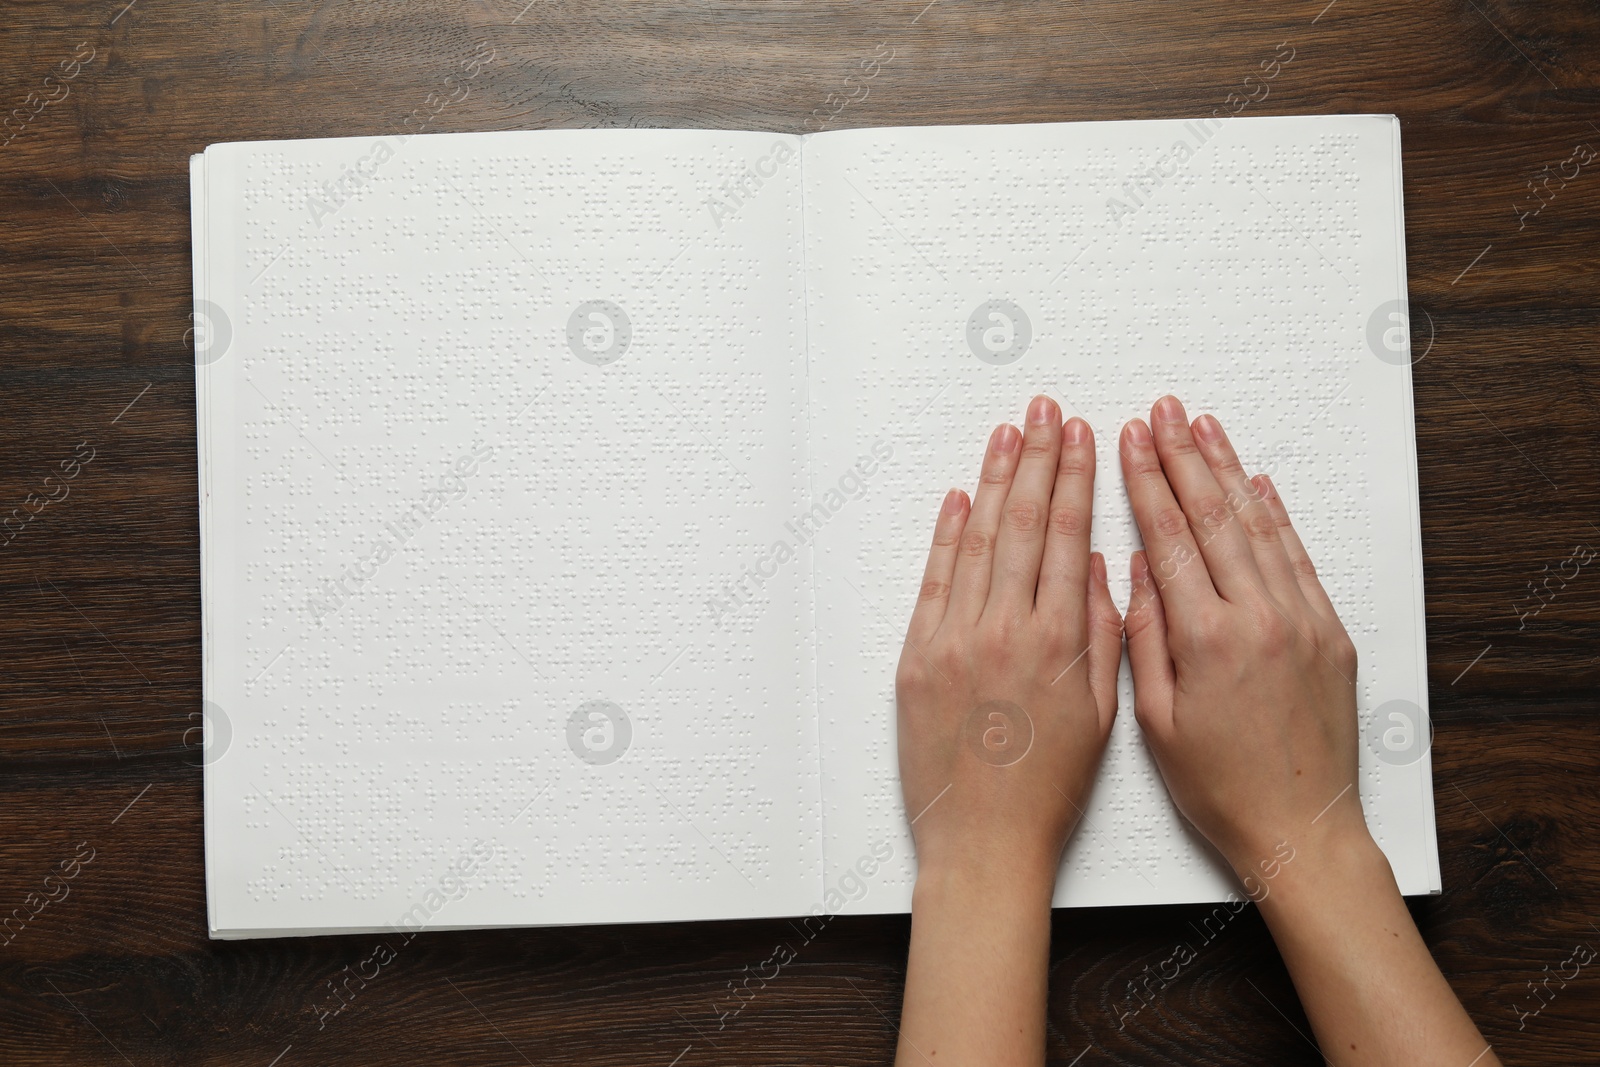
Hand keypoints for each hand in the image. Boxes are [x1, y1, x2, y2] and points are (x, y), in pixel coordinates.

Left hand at [896, 394, 1122, 886]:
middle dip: (1036, 460)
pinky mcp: (917, 658)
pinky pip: (934, 581)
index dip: (1075, 479)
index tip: (1082, 435)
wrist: (983, 841)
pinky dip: (946, 536)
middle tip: (1044, 411)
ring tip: (1008, 434)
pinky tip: (960, 498)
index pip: (1067, 536)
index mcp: (1058, 640)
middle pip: (1022, 523)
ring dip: (993, 482)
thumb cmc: (1050, 788)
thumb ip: (1104, 635)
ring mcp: (954, 639)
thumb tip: (1100, 568)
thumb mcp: (1101, 713)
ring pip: (978, 541)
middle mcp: (1004, 628)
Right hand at [1119, 395, 1363, 876]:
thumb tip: (1135, 567)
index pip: (1169, 539)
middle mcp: (1259, 618)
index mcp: (1206, 640)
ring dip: (1228, 471)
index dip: (1146, 481)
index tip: (1128, 439)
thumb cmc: (1218, 786)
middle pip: (1213, 517)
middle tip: (1162, 411)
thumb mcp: (1156, 719)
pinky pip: (1298, 558)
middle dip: (1184, 457)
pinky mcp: (1330, 633)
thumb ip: (1143, 637)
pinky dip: (1276, 516)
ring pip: (1258, 527)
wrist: (1300, 828)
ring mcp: (1301, 621)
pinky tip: (1257, 483)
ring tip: (1204, 426)